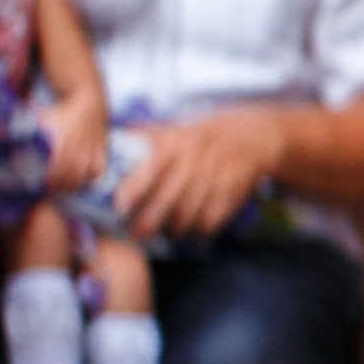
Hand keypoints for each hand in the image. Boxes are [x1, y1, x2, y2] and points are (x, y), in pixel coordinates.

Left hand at [36, 94, 107, 194]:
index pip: (59, 163)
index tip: (43, 184)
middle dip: (62, 184)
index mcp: (65, 137)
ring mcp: (93, 147)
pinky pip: (100, 167)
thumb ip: (22, 126)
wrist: (89, 101)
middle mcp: (80, 144)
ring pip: (87, 171)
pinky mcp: (102, 148)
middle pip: (73, 171)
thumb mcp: (41, 116)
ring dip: (76, 183)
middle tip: (51, 190)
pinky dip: (92, 176)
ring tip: (65, 189)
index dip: (52, 177)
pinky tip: (83, 180)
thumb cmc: (61, 111)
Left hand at [116, 109, 281, 239]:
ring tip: (165, 234)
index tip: (121, 207)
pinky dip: (200, 231)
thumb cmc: (202, 137)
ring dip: (174, 229)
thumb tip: (112, 138)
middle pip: (169, 197)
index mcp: (177, 143)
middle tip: (138, 233)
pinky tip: (191, 234)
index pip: (151, 169)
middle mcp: (197, 160)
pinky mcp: (233, 191)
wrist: (251, 138)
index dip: (134, 190)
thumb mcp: (176, 129)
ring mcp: (217, 176)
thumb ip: (146, 136)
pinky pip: (213, 218)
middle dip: (150, 220)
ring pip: (190, 212)